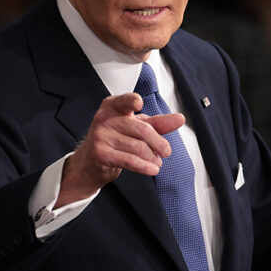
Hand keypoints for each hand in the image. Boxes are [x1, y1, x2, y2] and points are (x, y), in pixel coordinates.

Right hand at [56, 93, 183, 206]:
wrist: (90, 163)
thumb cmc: (115, 140)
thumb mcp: (136, 127)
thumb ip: (158, 123)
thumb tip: (179, 119)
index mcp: (113, 106)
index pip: (124, 101)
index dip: (132, 101)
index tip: (139, 104)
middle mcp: (105, 119)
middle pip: (142, 129)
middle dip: (159, 142)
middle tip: (166, 151)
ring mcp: (101, 136)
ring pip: (138, 147)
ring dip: (153, 157)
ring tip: (157, 161)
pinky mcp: (101, 153)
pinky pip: (129, 160)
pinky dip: (144, 166)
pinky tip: (152, 169)